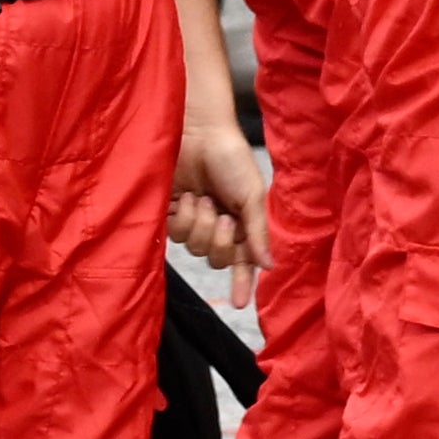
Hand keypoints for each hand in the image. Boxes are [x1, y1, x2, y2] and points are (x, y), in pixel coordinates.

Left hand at [170, 107, 267, 303]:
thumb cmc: (231, 160)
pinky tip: (185, 198)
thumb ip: (259, 233)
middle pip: (215, 257)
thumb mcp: (253, 196)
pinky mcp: (170, 213)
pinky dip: (181, 218)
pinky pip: (173, 234)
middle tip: (223, 215)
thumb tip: (268, 267)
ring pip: (193, 247)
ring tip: (202, 199)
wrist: (197, 134)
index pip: (243, 262)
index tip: (242, 305)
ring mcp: (193, 221)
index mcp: (243, 224)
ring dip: (199, 224)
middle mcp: (218, 227)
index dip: (243, 284)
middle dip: (219, 239)